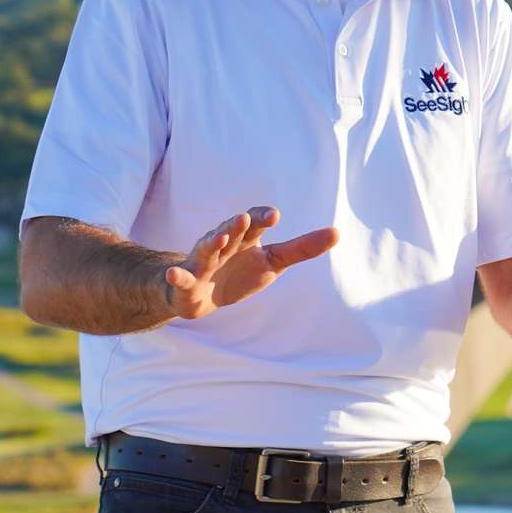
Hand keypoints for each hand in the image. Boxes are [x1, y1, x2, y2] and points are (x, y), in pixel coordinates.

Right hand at [161, 206, 338, 319]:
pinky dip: (177, 275)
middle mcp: (223, 244)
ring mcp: (203, 261)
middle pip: (230, 232)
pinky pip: (181, 277)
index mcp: (246, 238)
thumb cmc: (241, 273)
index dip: (262, 218)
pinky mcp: (187, 281)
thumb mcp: (273, 262)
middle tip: (245, 219)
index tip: (273, 216)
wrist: (202, 297)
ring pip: (207, 249)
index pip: (255, 223)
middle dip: (236, 225)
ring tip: (219, 237)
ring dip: (212, 242)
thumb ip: (303, 248)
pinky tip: (174, 274)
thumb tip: (337, 233)